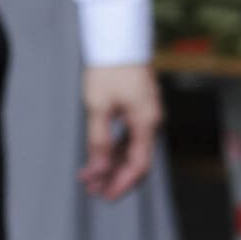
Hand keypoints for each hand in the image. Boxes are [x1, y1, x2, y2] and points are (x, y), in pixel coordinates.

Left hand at [80, 64, 160, 200]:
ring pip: (132, 149)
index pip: (140, 164)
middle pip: (137, 160)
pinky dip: (114, 149)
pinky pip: (130, 137)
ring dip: (112, 164)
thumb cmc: (111, 71)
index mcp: (146, 123)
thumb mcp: (99, 107)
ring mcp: (147, 116)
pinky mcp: (140, 110)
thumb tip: (98, 170)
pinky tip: (99, 156)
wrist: (121, 43)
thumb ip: (99, 141)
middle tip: (93, 190)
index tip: (106, 196)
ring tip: (89, 175)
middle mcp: (151, 122)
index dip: (123, 183)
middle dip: (115, 177)